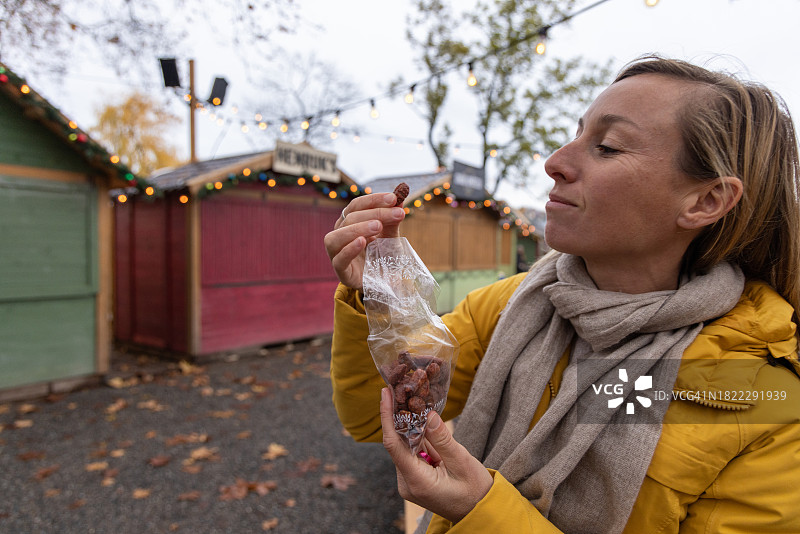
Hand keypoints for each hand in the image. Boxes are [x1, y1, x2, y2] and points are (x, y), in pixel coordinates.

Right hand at [324, 192, 405, 288]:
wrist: (386, 282)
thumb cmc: (384, 256)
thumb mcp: (391, 236)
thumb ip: (392, 219)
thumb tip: (400, 197)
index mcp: (349, 223)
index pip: (356, 205)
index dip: (374, 200)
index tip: (393, 198)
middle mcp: (340, 235)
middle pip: (350, 218)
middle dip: (375, 213)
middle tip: (396, 214)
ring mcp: (337, 254)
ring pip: (336, 237)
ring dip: (358, 228)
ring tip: (378, 226)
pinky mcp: (341, 272)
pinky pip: (338, 259)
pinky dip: (349, 249)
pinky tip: (363, 242)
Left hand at [379, 388, 492, 523]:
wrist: (480, 513)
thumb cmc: (475, 492)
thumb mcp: (462, 462)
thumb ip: (443, 439)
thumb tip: (429, 414)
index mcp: (417, 481)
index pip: (394, 445)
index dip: (387, 417)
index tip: (385, 394)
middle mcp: (407, 482)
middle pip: (397, 443)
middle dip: (400, 416)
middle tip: (402, 389)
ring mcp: (410, 481)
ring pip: (405, 446)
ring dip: (411, 425)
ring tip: (413, 399)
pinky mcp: (415, 478)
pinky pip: (412, 452)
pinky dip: (418, 436)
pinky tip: (423, 419)